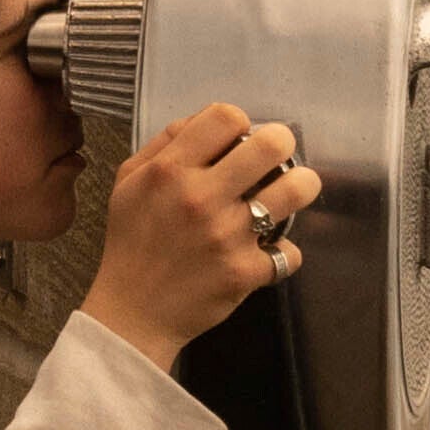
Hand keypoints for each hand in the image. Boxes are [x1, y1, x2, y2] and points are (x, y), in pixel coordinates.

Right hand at [92, 103, 318, 355]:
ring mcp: (226, 235)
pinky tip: (267, 253)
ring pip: (296, 190)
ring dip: (300, 188)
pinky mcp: (244, 272)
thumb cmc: (132, 241)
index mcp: (170, 170)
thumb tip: (205, 120)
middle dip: (281, 145)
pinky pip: (289, 252)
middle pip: (271, 145)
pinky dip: (282, 253)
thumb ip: (166, 143)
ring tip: (291, 194)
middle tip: (274, 161)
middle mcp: (200, 197)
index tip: (238, 142)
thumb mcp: (130, 181)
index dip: (240, 124)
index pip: (227, 117)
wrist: (131, 312)